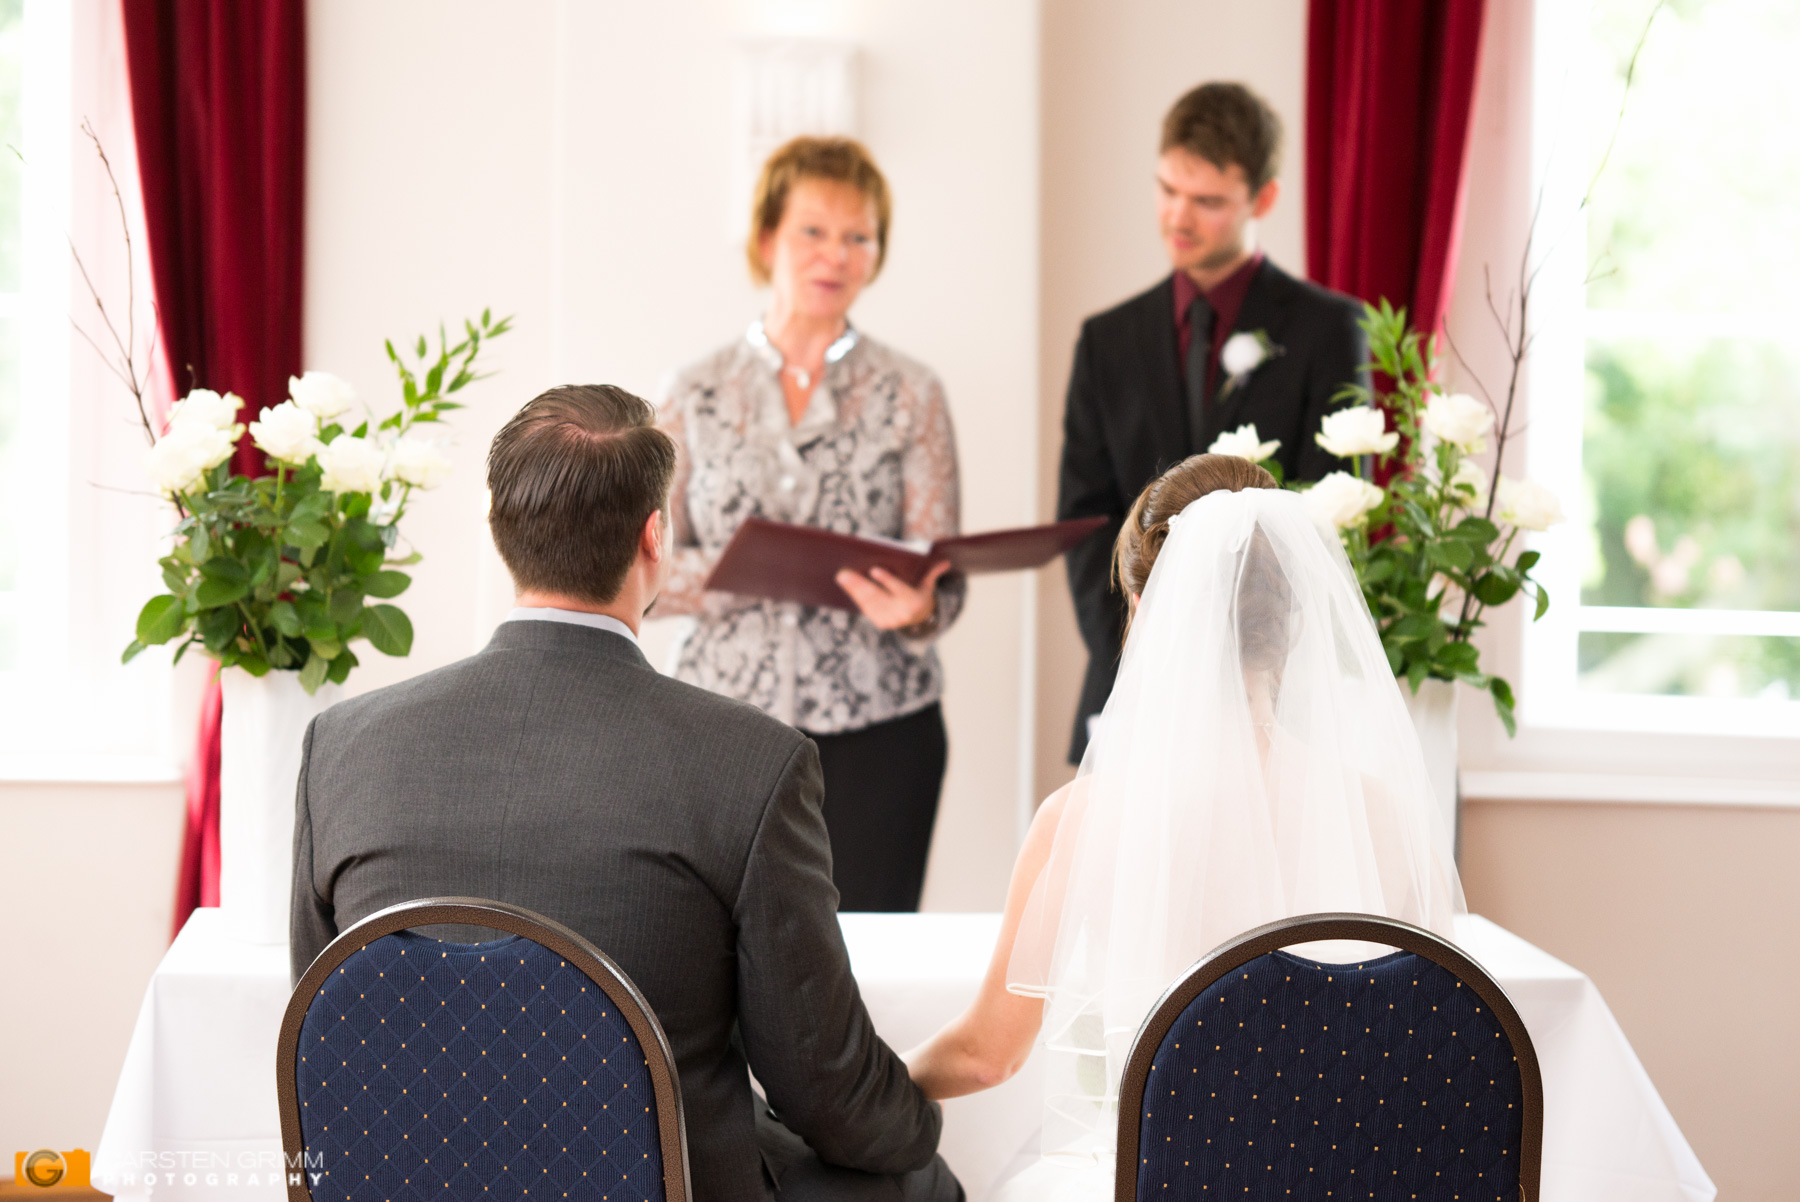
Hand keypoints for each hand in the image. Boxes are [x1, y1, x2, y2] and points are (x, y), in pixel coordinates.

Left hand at [835, 561, 949, 630]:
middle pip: (878, 596)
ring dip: (853, 590)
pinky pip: (866, 608)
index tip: (874, 570)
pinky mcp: (881, 622)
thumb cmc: (921, 592)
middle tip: (844, 572)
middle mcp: (902, 613)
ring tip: (842, 576)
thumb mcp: (928, 583)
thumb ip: (933, 572)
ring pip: (868, 603)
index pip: (899, 589)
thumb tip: (945, 562)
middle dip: (860, 584)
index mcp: (914, 601)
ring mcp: (890, 620)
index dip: (887, 580)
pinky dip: (855, 596)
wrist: (920, 618)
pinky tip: (847, 585)